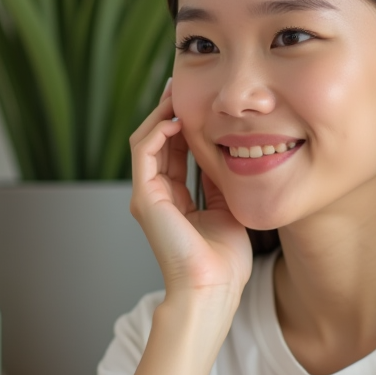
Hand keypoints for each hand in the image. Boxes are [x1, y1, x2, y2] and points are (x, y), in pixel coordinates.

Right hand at [128, 79, 251, 309]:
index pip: (175, 150)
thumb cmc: (224, 261)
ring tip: (177, 93)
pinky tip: (177, 118)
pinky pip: (144, 153)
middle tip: (184, 85)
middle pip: (159, 141)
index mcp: (174, 199)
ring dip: (161, 114)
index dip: (186, 124)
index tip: (201, 100)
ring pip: (147, 141)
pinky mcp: (145, 198)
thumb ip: (221, 181)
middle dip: (170, 111)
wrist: (212, 289)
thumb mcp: (228, 208)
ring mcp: (148, 196)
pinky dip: (158, 131)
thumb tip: (231, 152)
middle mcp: (157, 195)